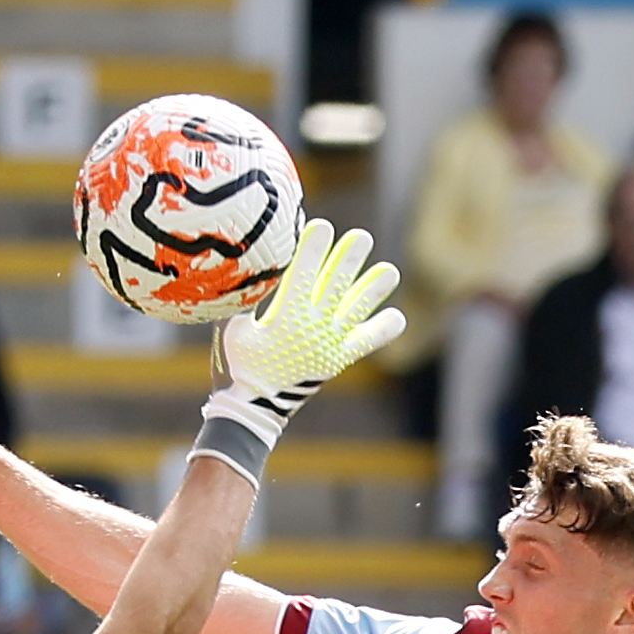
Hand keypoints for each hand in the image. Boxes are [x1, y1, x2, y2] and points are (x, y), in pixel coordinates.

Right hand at [209, 218, 403, 444]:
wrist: (258, 407)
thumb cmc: (241, 365)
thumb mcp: (235, 329)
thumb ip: (245, 302)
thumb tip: (249, 269)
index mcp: (287, 317)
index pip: (303, 275)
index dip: (313, 249)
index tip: (321, 226)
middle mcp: (313, 328)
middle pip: (336, 287)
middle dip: (349, 260)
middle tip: (363, 237)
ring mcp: (329, 343)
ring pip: (356, 310)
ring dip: (373, 290)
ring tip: (391, 271)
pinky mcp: (338, 358)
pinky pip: (364, 343)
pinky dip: (381, 330)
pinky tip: (397, 317)